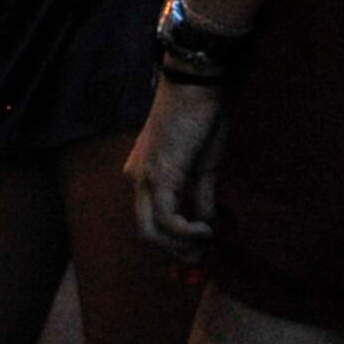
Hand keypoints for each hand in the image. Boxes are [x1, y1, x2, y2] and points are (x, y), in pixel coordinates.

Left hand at [129, 76, 226, 257]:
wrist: (198, 84)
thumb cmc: (204, 119)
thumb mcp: (206, 168)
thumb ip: (202, 198)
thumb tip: (207, 227)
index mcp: (145, 176)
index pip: (151, 222)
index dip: (174, 247)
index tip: (199, 258)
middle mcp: (137, 179)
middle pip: (146, 234)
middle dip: (176, 254)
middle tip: (203, 258)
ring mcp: (143, 177)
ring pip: (150, 233)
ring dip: (181, 248)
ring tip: (207, 242)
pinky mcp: (158, 175)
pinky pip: (166, 220)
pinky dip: (186, 232)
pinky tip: (206, 229)